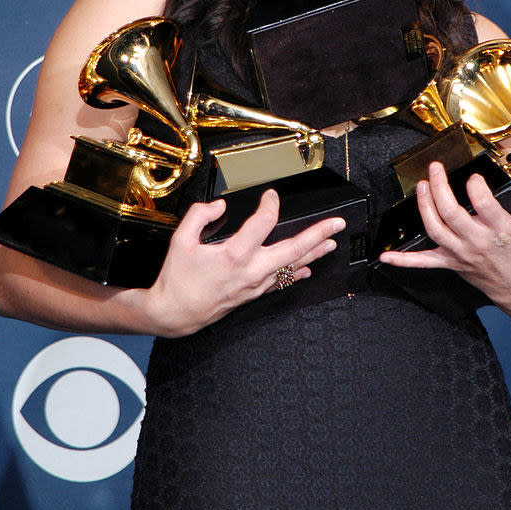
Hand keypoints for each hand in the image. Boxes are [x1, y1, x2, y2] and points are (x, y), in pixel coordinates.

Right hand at [139, 189, 344, 336]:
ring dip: (314, 253)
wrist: (174, 314)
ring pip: (292, 267)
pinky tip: (308, 268)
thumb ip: (200, 215)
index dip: (270, 204)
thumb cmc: (177, 279)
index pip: (263, 222)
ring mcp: (255, 285)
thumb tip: (220, 206)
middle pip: (293, 249)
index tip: (271, 195)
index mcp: (235, 254)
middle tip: (336, 224)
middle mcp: (251, 271)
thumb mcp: (181, 240)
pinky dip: (297, 273)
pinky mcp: (253, 294)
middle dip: (318, 234)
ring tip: (331, 243)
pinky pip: (281, 282)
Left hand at [379, 161, 510, 310]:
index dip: (477, 187)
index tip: (475, 176)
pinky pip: (423, 262)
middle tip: (435, 168)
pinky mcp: (450, 262)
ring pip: (435, 229)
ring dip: (424, 207)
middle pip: (451, 213)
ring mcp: (460, 253)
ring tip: (421, 185)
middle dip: (440, 188)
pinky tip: (386, 257)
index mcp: (500, 231)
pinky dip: (404, 261)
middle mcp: (476, 241)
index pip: (484, 205)